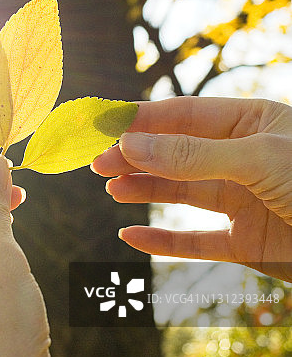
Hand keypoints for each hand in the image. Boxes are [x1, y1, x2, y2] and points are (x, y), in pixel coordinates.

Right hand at [91, 97, 291, 281]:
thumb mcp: (258, 159)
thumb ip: (195, 155)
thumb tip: (131, 145)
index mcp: (253, 122)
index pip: (185, 113)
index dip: (142, 119)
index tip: (102, 125)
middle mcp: (245, 158)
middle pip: (177, 153)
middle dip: (136, 157)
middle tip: (98, 164)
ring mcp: (246, 201)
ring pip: (183, 193)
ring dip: (145, 191)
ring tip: (112, 190)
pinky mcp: (250, 242)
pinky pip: (198, 242)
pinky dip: (164, 241)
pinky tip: (133, 236)